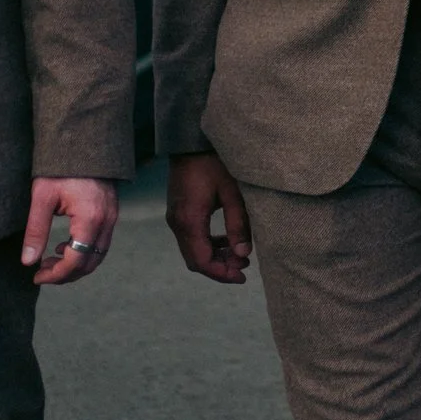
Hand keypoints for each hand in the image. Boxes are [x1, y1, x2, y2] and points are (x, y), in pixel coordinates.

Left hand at [21, 177, 117, 284]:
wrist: (84, 142)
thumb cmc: (61, 168)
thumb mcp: (42, 198)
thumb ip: (36, 231)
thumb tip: (28, 262)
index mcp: (90, 218)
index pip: (76, 260)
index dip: (56, 274)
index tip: (36, 276)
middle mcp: (106, 221)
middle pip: (91, 262)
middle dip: (66, 274)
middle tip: (42, 272)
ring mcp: (112, 217)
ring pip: (99, 254)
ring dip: (76, 264)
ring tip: (51, 260)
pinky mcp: (111, 212)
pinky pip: (101, 242)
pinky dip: (84, 251)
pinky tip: (65, 245)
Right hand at [166, 150, 253, 283]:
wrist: (191, 142)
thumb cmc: (215, 163)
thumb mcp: (233, 193)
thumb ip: (238, 224)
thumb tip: (244, 254)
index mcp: (189, 221)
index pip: (202, 261)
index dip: (222, 273)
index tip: (243, 277)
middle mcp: (177, 223)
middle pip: (195, 260)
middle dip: (220, 268)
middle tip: (245, 268)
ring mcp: (175, 218)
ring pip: (193, 251)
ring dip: (215, 257)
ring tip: (240, 256)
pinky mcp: (178, 213)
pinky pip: (191, 238)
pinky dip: (208, 245)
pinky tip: (227, 241)